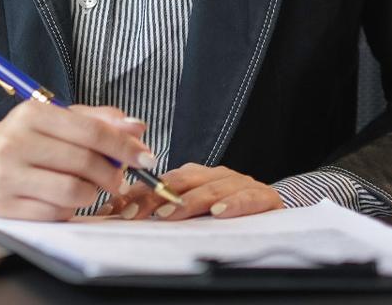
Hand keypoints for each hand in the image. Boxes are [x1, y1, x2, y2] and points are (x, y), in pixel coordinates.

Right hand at [0, 102, 152, 220]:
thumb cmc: (23, 137)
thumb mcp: (54, 117)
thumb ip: (97, 119)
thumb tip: (136, 127)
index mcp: (32, 114)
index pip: (90, 131)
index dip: (124, 145)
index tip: (146, 156)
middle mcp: (16, 143)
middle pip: (84, 163)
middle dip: (112, 172)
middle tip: (120, 176)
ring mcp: (8, 177)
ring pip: (72, 192)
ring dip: (92, 193)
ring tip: (91, 186)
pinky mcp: (6, 207)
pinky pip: (55, 214)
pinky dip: (70, 209)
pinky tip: (66, 198)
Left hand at [96, 162, 283, 220]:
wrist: (275, 206)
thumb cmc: (230, 207)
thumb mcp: (196, 208)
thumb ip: (167, 209)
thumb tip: (125, 216)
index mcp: (196, 175)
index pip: (161, 181)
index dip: (138, 194)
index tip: (115, 210)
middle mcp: (214, 175)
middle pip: (181, 183)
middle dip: (154, 197)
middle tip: (133, 213)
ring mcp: (238, 184)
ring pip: (210, 190)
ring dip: (188, 202)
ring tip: (168, 213)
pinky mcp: (262, 196)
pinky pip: (246, 199)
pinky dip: (232, 205)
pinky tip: (219, 214)